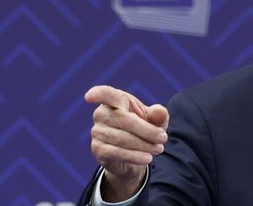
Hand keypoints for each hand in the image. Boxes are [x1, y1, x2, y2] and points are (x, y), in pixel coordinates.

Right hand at [85, 85, 169, 199]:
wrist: (135, 156)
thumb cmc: (144, 130)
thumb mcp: (156, 122)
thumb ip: (158, 115)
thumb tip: (160, 112)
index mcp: (115, 100)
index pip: (105, 94)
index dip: (97, 93)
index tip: (89, 97)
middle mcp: (101, 114)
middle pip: (122, 119)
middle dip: (146, 130)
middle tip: (163, 138)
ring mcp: (97, 132)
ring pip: (121, 138)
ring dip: (144, 145)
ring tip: (159, 149)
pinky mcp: (98, 150)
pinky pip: (116, 152)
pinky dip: (134, 156)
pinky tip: (147, 158)